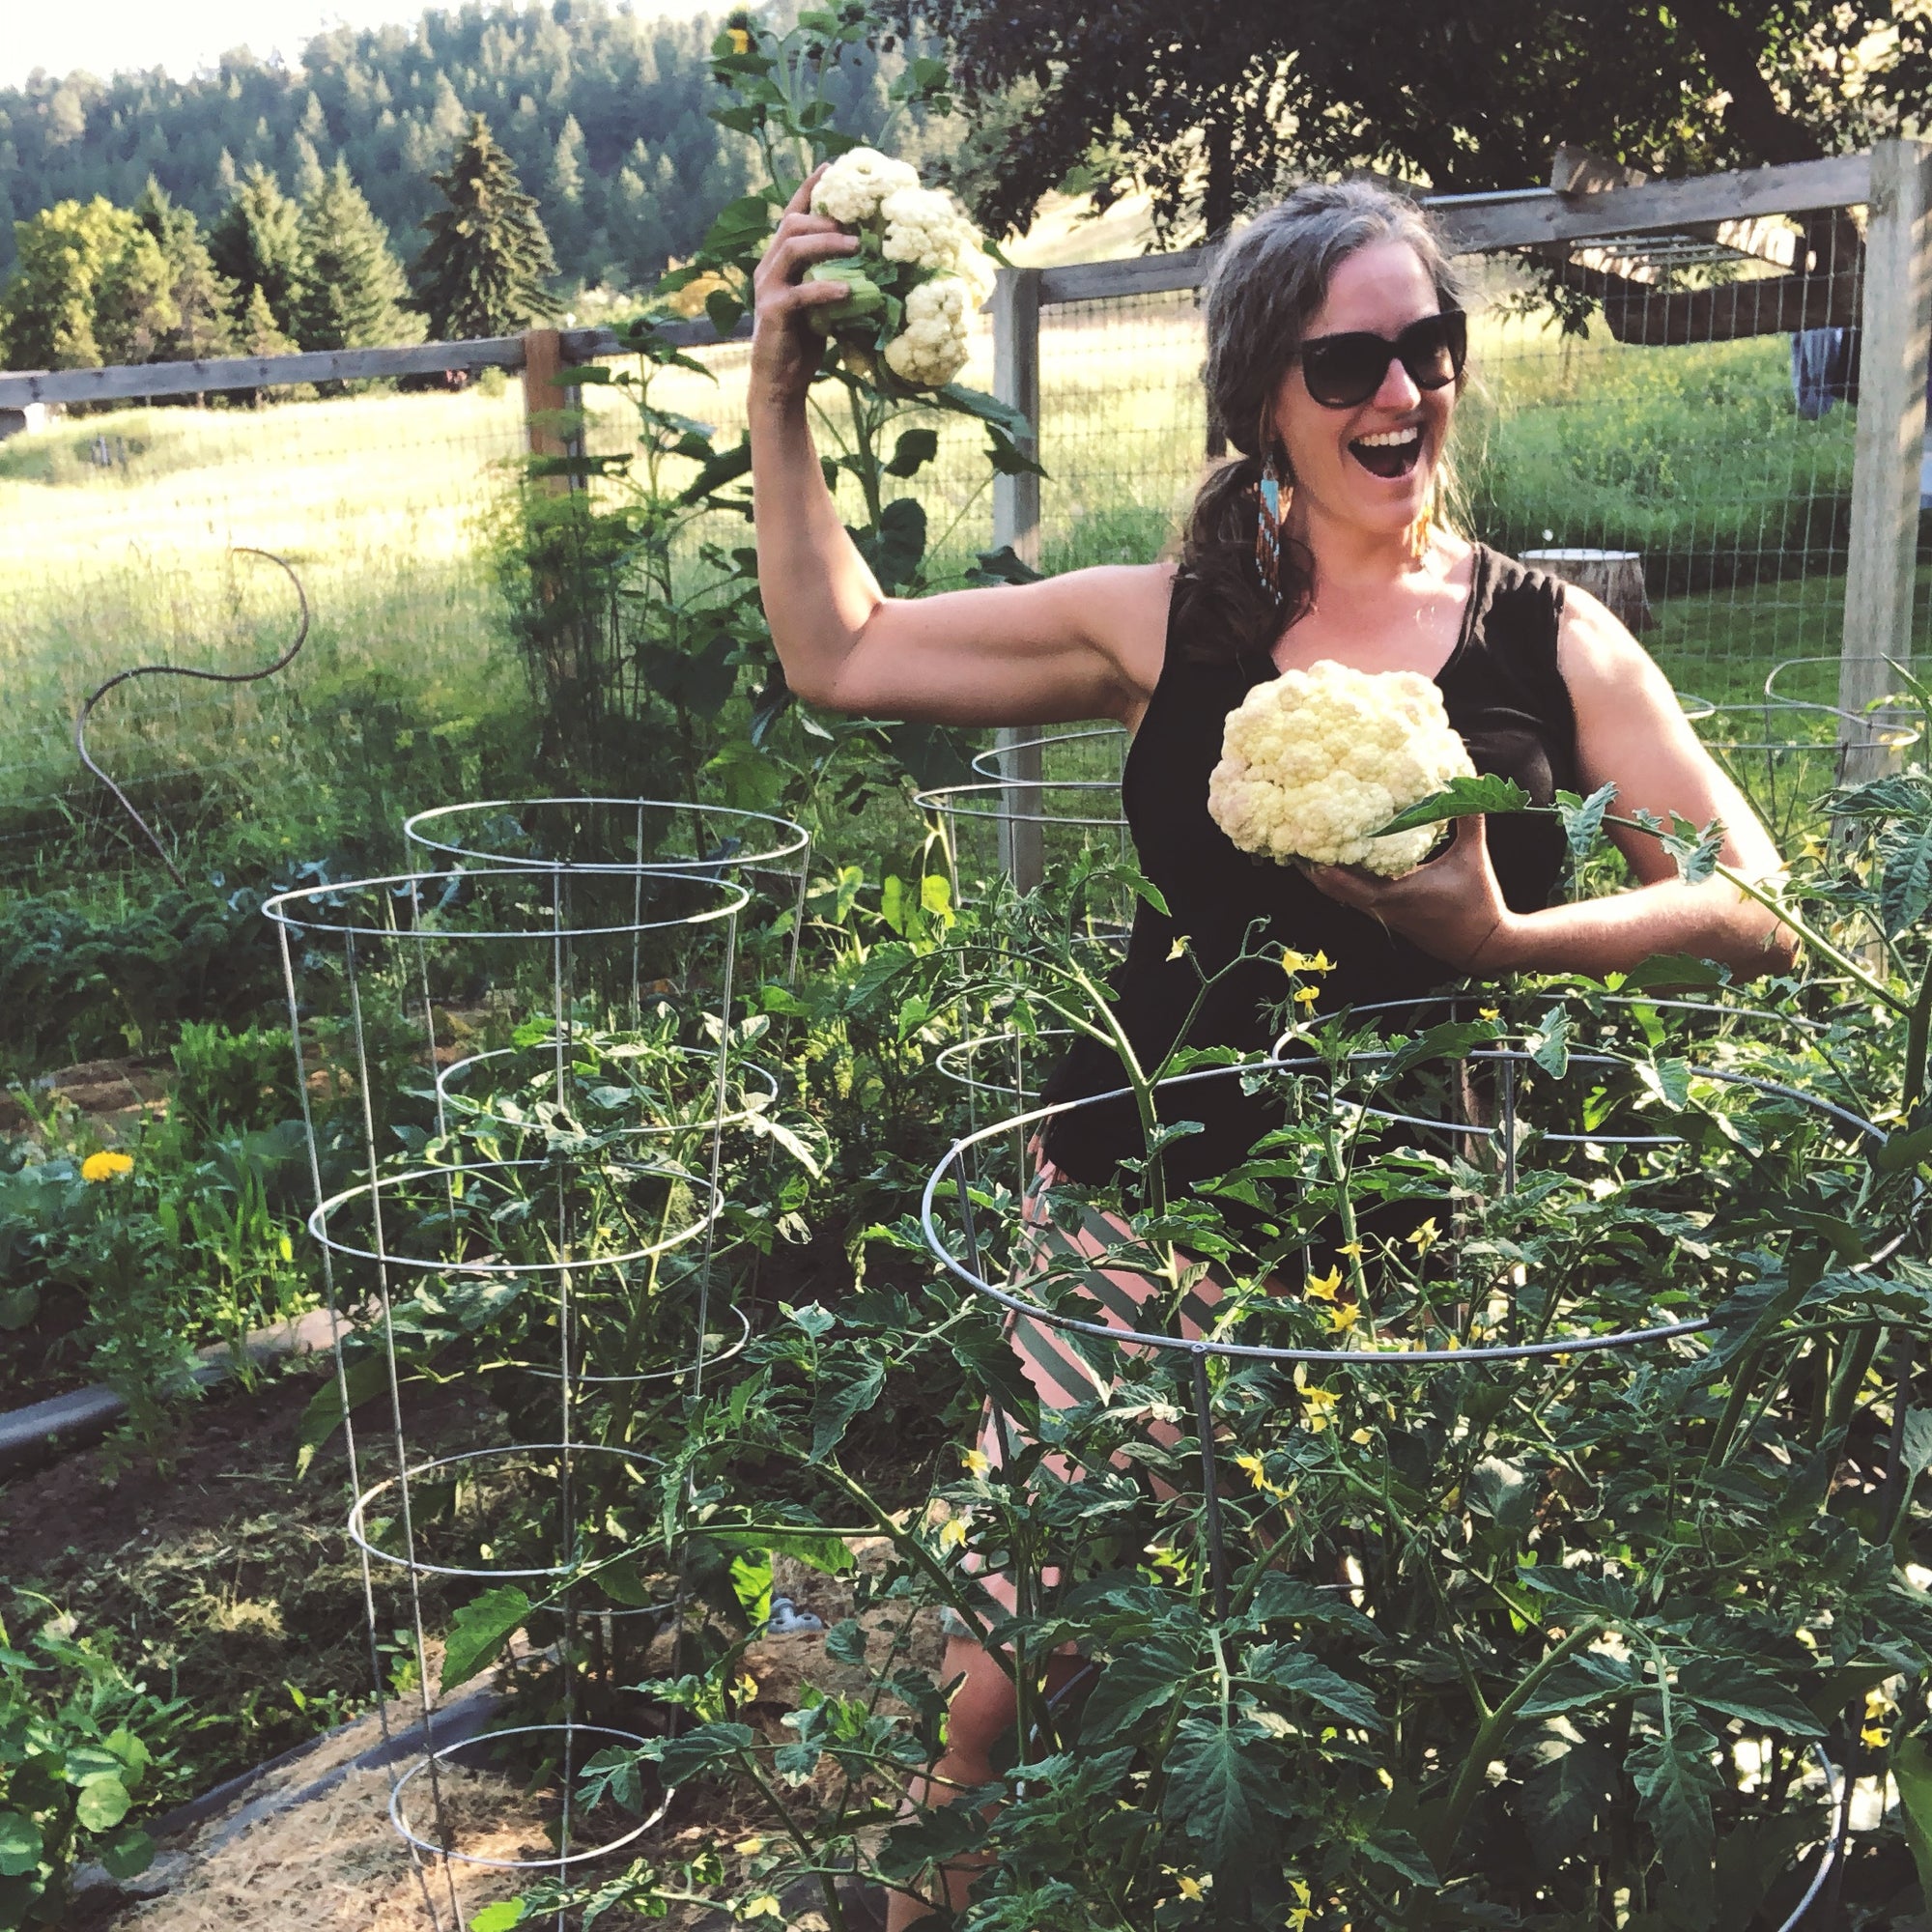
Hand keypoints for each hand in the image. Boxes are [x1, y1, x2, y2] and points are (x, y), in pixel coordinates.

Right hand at [750, 167, 858, 411]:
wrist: (781, 381)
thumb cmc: (805, 342)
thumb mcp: (823, 302)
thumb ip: (835, 277)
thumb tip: (873, 260)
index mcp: (780, 261)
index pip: (792, 214)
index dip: (809, 189)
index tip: (831, 167)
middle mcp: (769, 268)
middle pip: (792, 224)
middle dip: (825, 218)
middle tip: (856, 224)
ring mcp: (768, 288)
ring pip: (792, 248)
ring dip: (827, 243)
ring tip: (857, 246)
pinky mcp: (773, 312)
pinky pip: (799, 292)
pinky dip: (825, 289)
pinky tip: (847, 290)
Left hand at [1303, 816, 1520, 971]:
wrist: (1485, 946)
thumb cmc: (1477, 902)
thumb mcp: (1473, 857)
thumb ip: (1468, 820)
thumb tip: (1468, 783)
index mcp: (1395, 895)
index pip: (1345, 883)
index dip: (1321, 867)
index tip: (1304, 845)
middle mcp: (1382, 907)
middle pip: (1334, 889)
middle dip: (1313, 867)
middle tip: (1295, 842)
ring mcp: (1384, 914)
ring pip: (1344, 894)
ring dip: (1327, 875)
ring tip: (1310, 848)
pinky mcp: (1390, 916)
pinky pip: (1358, 897)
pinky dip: (1345, 881)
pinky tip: (1343, 862)